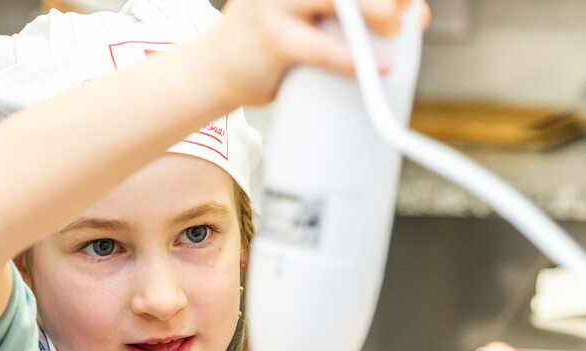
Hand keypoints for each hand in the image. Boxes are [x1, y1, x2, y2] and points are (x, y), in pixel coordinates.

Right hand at [205, 0, 428, 105]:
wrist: (211, 71)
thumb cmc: (267, 42)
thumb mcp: (303, 14)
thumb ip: (343, 13)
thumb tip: (412, 18)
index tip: (408, 7)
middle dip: (381, 0)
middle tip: (405, 12)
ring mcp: (276, 5)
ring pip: (334, 2)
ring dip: (372, 13)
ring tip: (396, 29)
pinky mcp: (272, 39)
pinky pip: (318, 48)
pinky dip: (349, 59)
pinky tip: (373, 67)